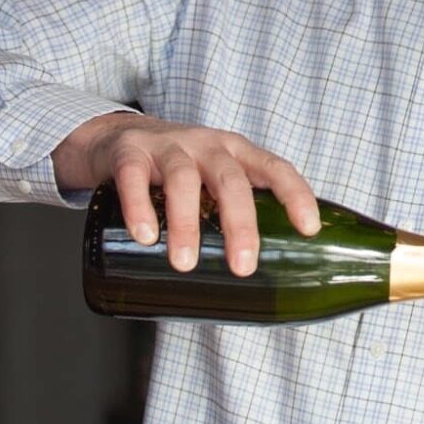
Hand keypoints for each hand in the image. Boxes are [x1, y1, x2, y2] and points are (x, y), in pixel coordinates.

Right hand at [53, 113, 318, 275]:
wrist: (115, 138)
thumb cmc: (177, 170)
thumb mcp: (211, 181)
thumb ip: (230, 216)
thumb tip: (259, 284)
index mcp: (236, 153)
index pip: (275, 168)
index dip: (295, 194)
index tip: (308, 229)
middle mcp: (207, 145)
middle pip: (231, 180)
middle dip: (239, 225)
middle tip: (241, 268)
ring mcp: (167, 146)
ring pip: (183, 180)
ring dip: (186, 223)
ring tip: (184, 263)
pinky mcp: (129, 153)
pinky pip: (134, 177)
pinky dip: (139, 207)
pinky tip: (145, 236)